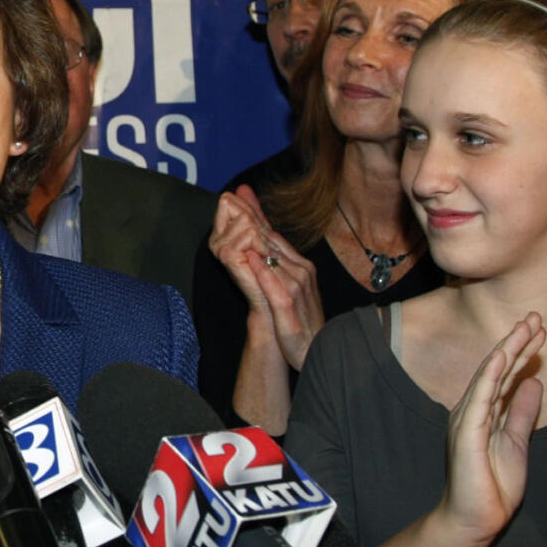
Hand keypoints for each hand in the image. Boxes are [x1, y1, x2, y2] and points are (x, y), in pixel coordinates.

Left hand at [208, 185, 324, 368]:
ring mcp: (297, 288)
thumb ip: (272, 268)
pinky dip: (263, 271)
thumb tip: (256, 251)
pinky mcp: (289, 307)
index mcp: (301, 266)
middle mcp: (301, 271)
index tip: (240, 194)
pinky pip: (275, 285)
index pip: (274, 235)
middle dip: (251, 217)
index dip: (256, 214)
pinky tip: (251, 259)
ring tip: (235, 218)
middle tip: (232, 197)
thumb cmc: (299, 322)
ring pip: (273, 257)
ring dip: (254, 237)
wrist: (315, 352)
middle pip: (272, 239)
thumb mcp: (286, 290)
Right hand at [440, 312, 544, 544]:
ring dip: (507, 349)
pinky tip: (503, 355)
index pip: (506, 375)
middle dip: (517, 341)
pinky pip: (480, 397)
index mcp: (486, 413)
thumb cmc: (492, 487)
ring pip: (490, 375)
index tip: (543, 331)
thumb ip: (523, 413)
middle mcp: (474, 409)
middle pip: (498, 368)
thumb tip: (534, 382)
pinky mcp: (466, 431)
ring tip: (526, 325)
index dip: (524, 351)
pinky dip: (491, 374)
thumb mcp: (517, 443)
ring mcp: (468, 418)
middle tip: (536, 315)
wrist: (473, 520)